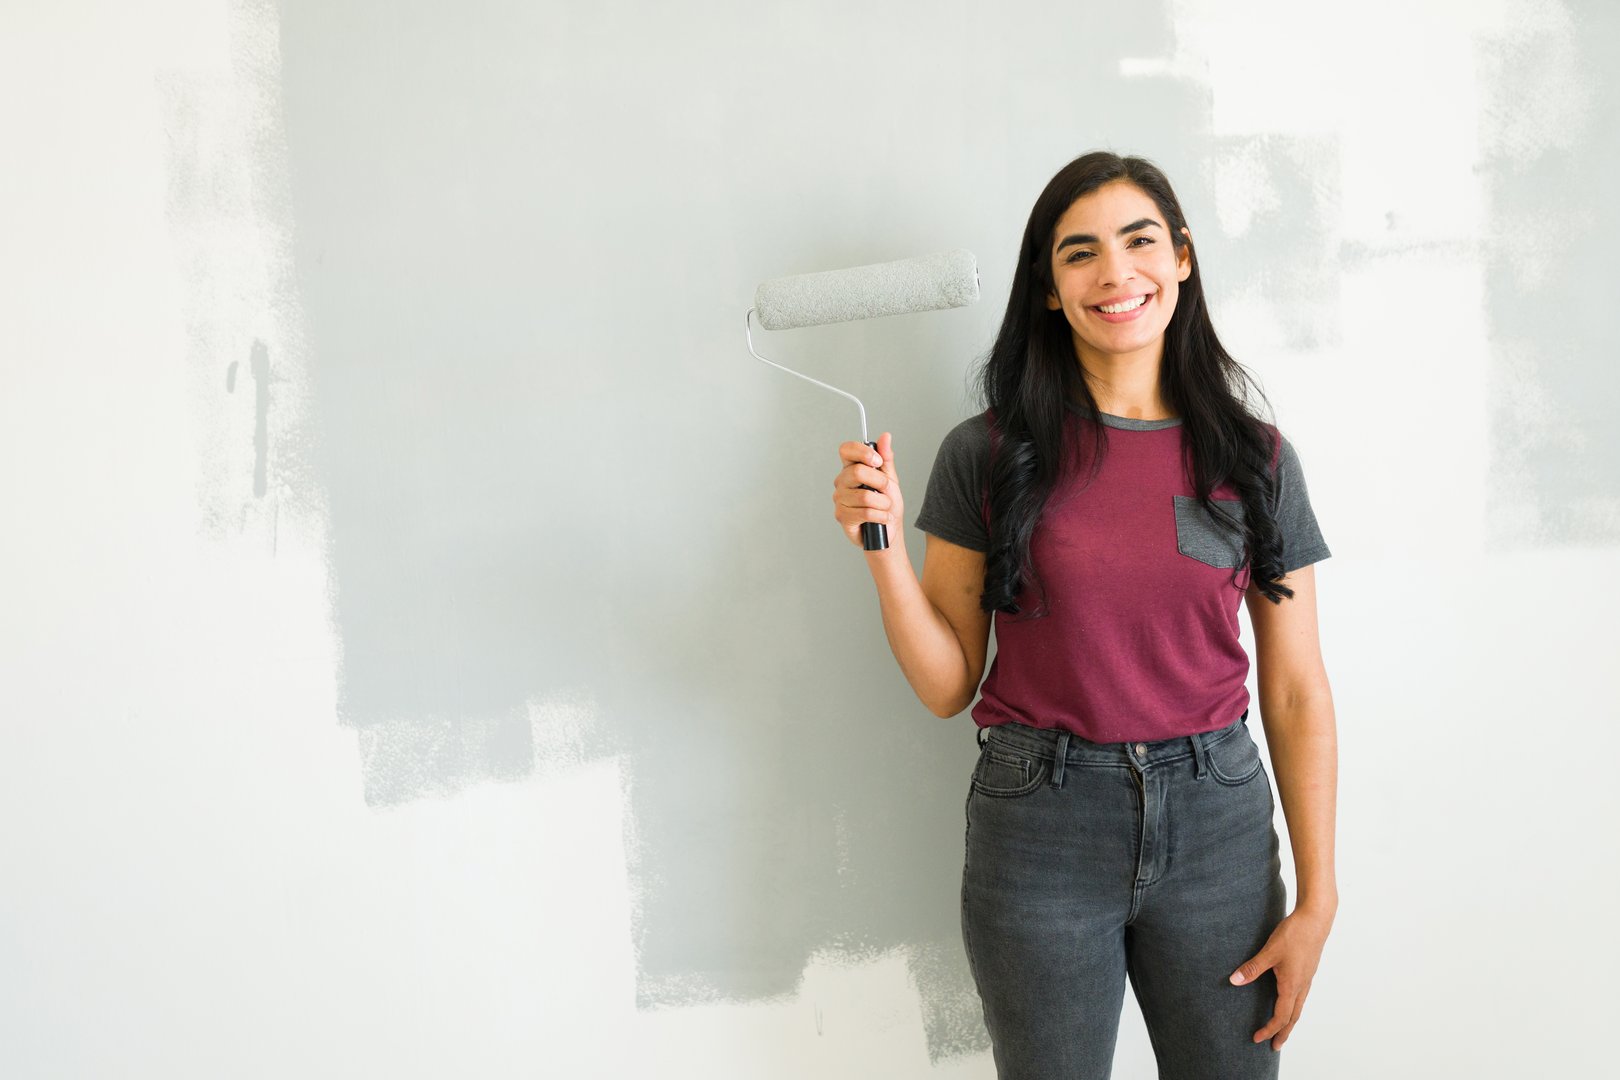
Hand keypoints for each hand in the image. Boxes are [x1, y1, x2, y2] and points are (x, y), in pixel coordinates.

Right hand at [832, 431, 903, 547]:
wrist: (889, 531)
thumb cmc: (887, 505)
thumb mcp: (890, 479)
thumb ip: (886, 458)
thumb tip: (885, 436)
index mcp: (851, 469)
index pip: (846, 450)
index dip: (862, 452)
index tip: (877, 461)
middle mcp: (841, 482)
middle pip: (857, 472)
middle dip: (880, 482)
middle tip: (886, 490)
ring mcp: (840, 500)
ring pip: (865, 496)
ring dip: (883, 503)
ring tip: (885, 508)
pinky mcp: (843, 517)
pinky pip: (866, 512)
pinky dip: (881, 516)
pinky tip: (882, 518)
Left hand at [1228, 905, 1333, 1050]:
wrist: (1316, 919)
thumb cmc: (1294, 934)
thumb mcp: (1270, 951)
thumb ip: (1252, 968)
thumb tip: (1234, 981)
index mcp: (1292, 985)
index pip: (1281, 1016)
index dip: (1269, 1029)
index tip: (1257, 1039)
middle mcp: (1302, 986)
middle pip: (1293, 1017)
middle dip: (1283, 1033)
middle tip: (1274, 1046)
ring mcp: (1307, 979)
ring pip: (1298, 1007)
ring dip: (1289, 1021)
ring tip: (1282, 1030)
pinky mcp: (1308, 971)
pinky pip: (1301, 997)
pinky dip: (1294, 1007)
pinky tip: (1288, 1002)